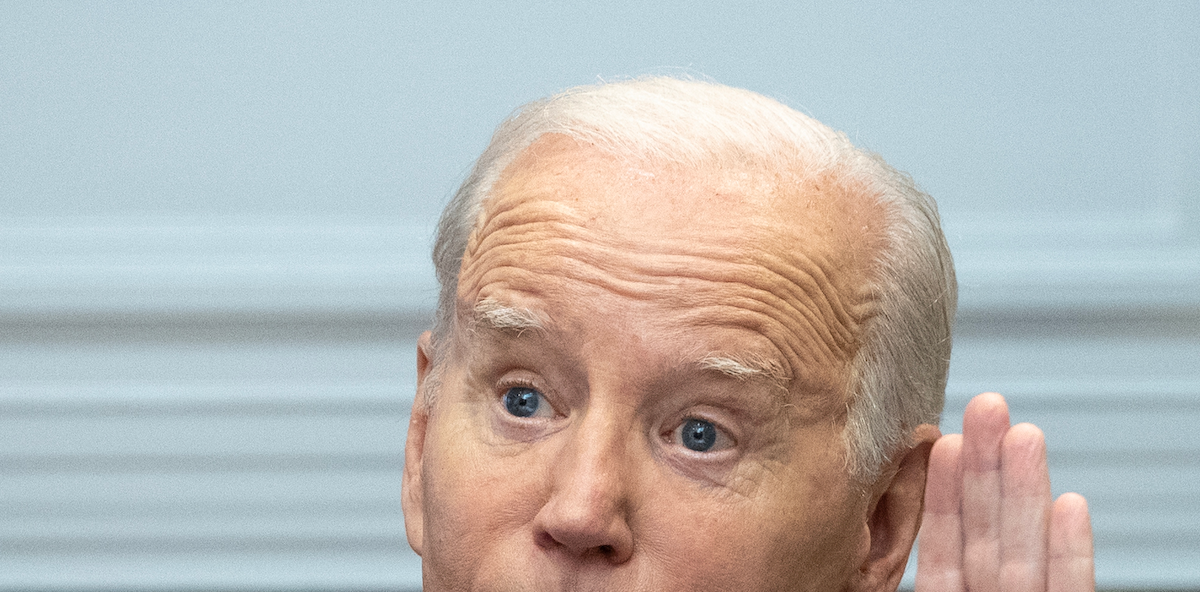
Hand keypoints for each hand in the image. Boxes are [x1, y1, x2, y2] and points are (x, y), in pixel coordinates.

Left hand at [916, 393, 1093, 591]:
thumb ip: (929, 559)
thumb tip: (894, 509)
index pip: (943, 546)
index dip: (943, 493)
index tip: (945, 441)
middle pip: (988, 536)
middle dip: (988, 471)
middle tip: (987, 408)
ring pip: (1026, 554)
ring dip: (1027, 491)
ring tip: (1025, 435)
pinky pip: (1069, 591)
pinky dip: (1072, 554)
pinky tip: (1072, 505)